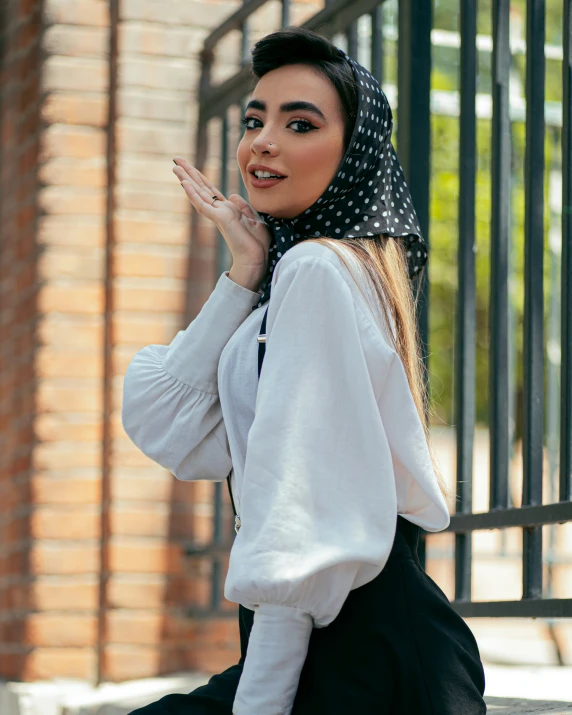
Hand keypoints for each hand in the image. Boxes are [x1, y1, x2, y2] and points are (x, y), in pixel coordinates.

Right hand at [173, 157, 270, 285]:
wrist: (256, 259)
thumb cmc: (256, 244)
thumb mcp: (253, 220)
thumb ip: (243, 208)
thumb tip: (232, 196)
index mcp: (227, 211)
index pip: (210, 191)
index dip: (200, 178)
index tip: (190, 167)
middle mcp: (219, 211)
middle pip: (201, 188)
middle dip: (189, 173)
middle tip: (176, 160)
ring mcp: (217, 215)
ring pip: (198, 194)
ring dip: (187, 179)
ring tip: (175, 166)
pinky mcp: (219, 219)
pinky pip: (202, 205)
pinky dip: (193, 194)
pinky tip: (185, 183)